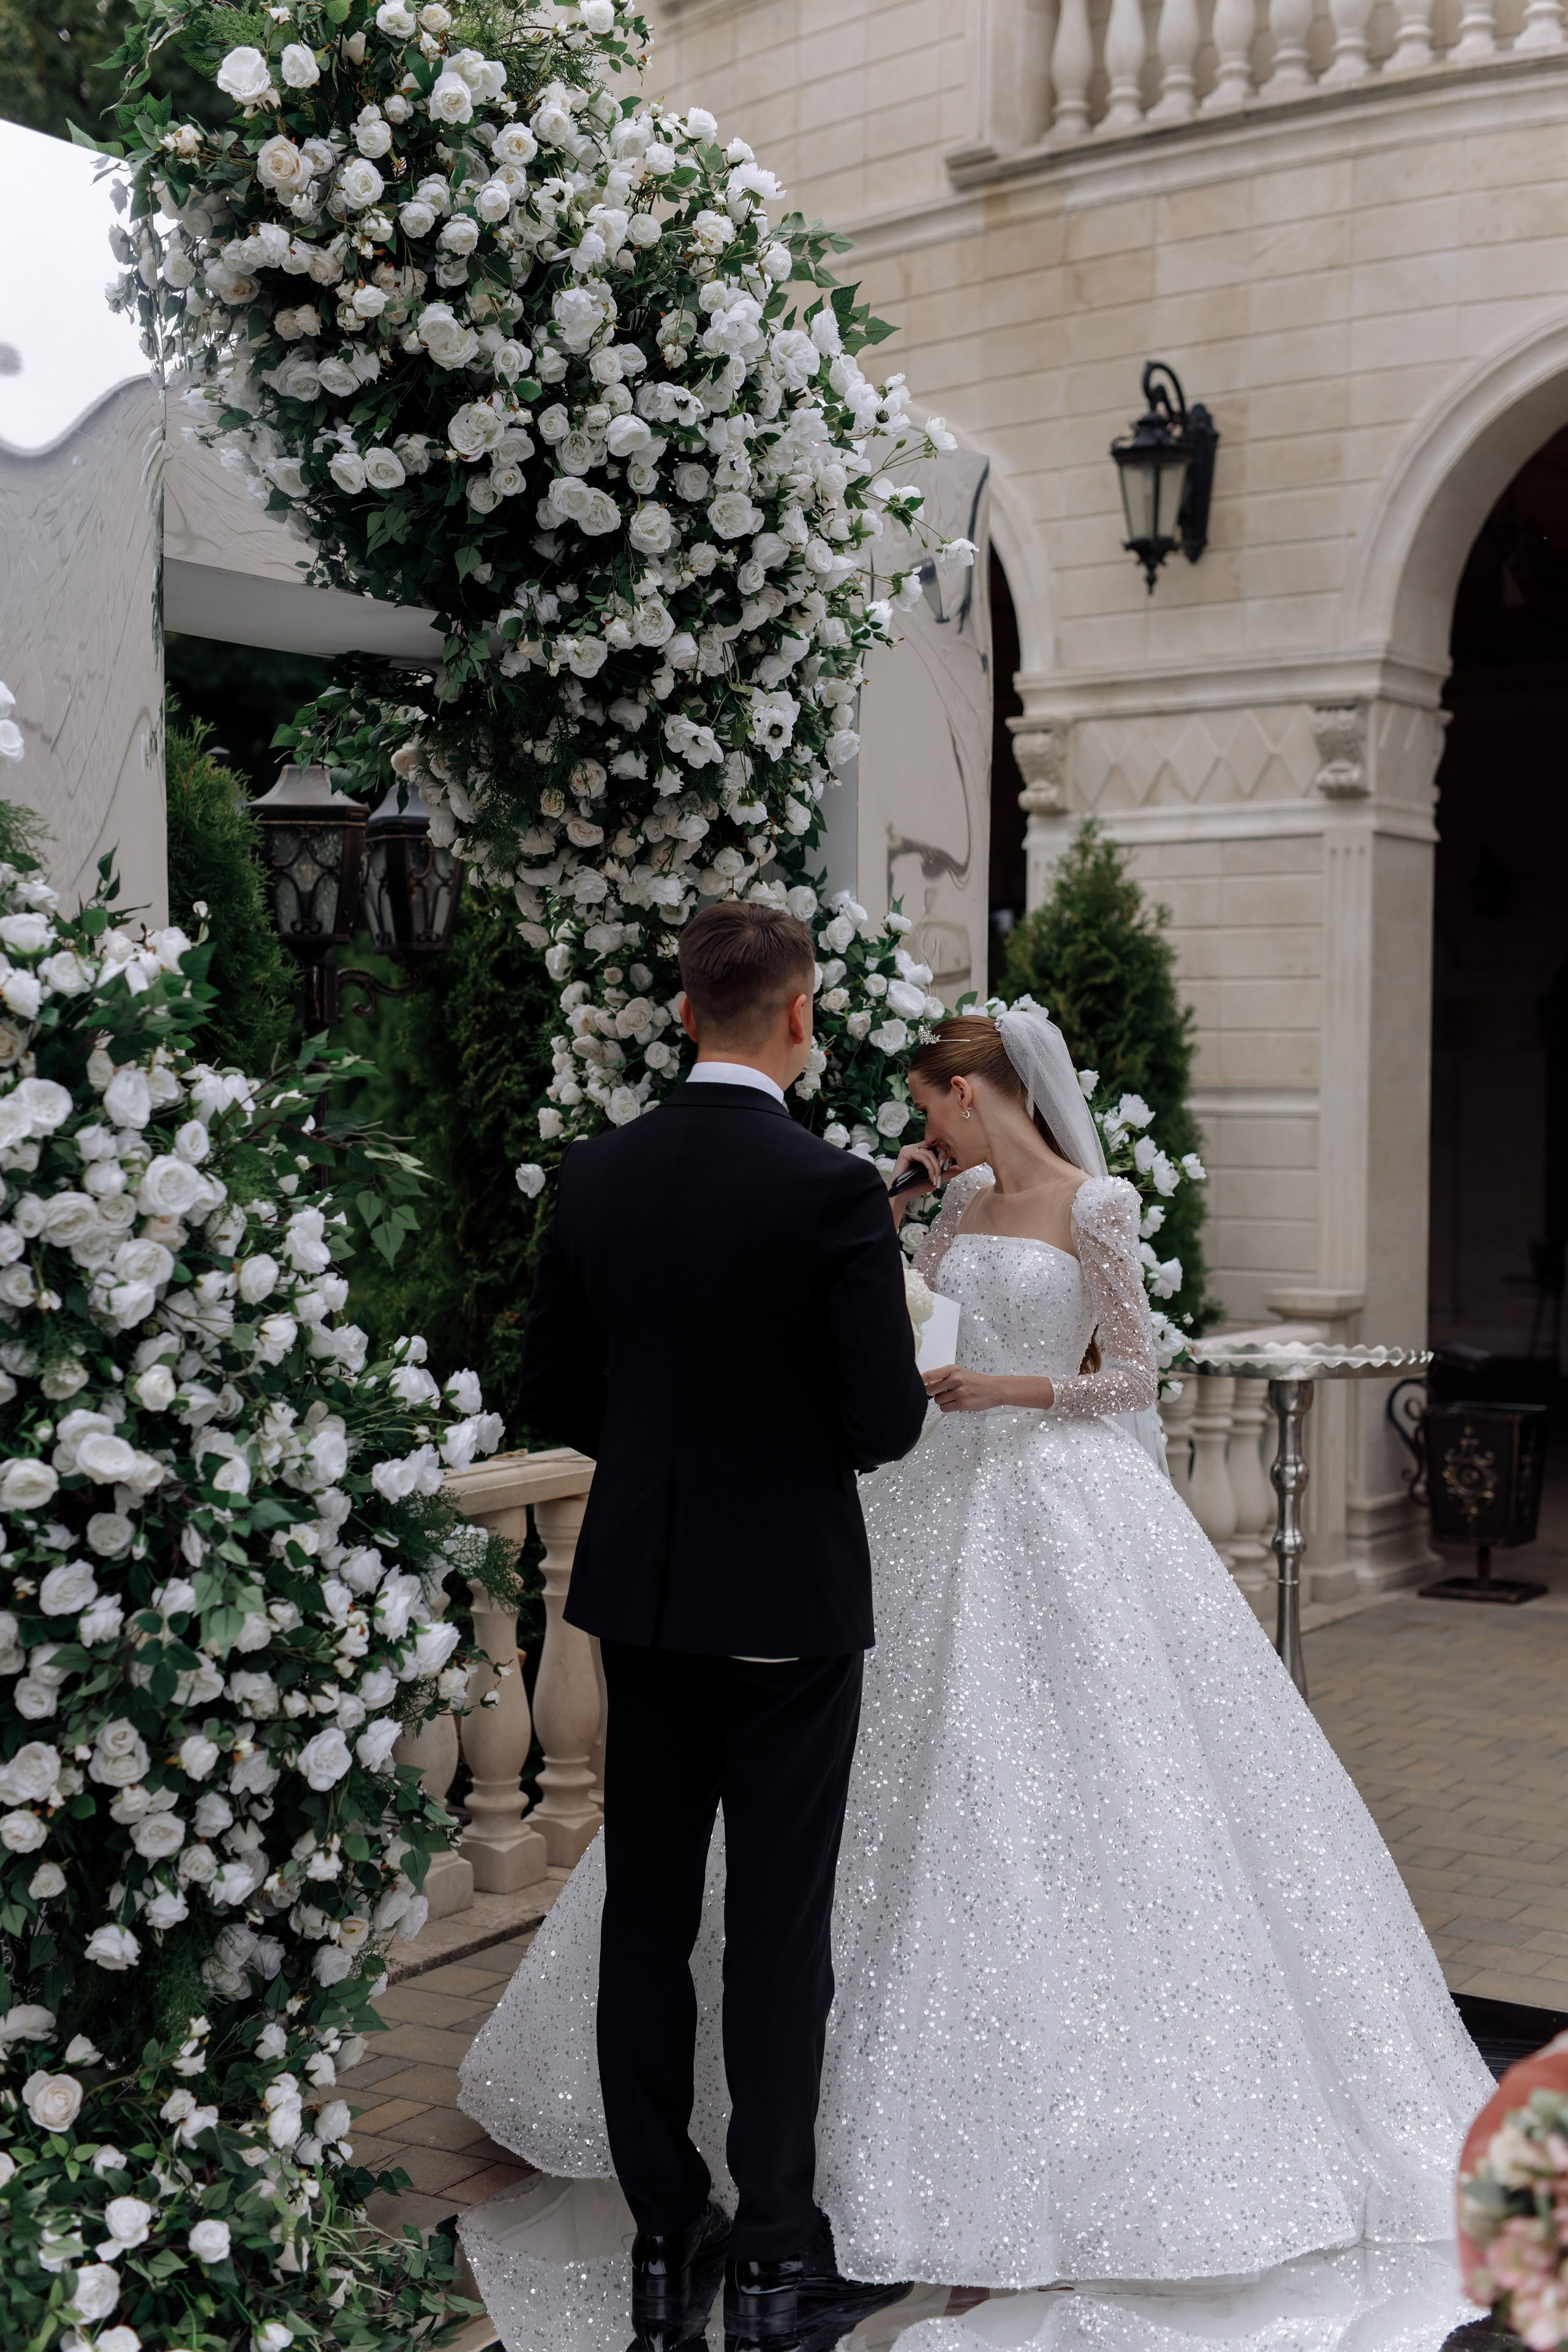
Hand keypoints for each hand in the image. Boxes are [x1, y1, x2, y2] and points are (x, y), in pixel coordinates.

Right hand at [888, 1142, 947, 1223]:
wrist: (901, 1196)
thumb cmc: (916, 1187)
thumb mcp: (936, 1178)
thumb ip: (947, 1172)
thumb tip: (962, 1167)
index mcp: (922, 1150)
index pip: (938, 1145)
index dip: (946, 1154)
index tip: (949, 1166)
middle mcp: (915, 1147)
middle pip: (936, 1144)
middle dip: (943, 1157)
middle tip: (944, 1170)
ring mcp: (909, 1148)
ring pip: (931, 1152)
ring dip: (937, 1167)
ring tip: (936, 1179)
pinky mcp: (905, 1152)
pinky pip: (923, 1156)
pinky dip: (930, 1167)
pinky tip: (931, 1177)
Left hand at [922, 1366, 1055, 1412]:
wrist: (994, 1389)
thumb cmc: (976, 1381)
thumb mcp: (960, 1372)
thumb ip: (944, 1377)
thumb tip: (925, 1385)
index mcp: (953, 1369)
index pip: (929, 1375)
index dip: (920, 1380)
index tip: (914, 1383)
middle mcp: (955, 1379)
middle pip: (930, 1390)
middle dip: (933, 1393)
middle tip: (944, 1392)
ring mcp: (959, 1392)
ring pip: (937, 1400)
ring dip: (942, 1401)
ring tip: (954, 1397)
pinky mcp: (962, 1404)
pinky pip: (944, 1408)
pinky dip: (948, 1407)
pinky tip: (956, 1403)